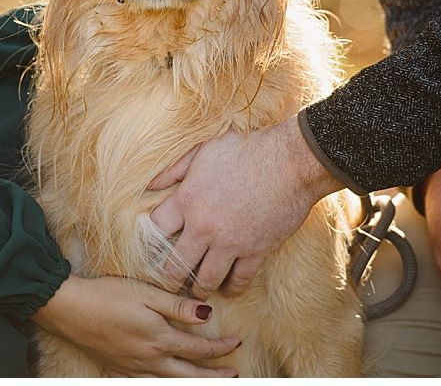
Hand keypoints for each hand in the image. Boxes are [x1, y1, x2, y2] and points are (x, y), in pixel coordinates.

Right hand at [30, 274, 240, 376]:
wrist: (69, 308)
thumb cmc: (107, 295)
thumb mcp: (146, 293)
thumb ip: (177, 306)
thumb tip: (207, 314)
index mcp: (159, 339)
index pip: (198, 348)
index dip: (220, 347)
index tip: (235, 343)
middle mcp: (149, 358)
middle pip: (188, 373)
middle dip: (212, 375)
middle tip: (231, 375)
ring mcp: (132, 366)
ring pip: (169, 381)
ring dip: (191, 381)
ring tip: (205, 381)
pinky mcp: (116, 368)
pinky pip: (144, 382)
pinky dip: (159, 383)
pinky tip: (162, 380)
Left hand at [148, 116, 342, 298]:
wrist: (289, 161)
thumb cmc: (246, 149)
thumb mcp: (204, 150)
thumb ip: (174, 170)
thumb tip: (151, 186)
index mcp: (187, 199)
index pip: (155, 231)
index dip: (151, 243)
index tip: (154, 250)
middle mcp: (203, 226)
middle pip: (176, 266)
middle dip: (171, 277)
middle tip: (172, 281)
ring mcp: (230, 242)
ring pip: (206, 281)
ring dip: (199, 289)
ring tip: (198, 291)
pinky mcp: (256, 251)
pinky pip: (239, 281)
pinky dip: (232, 289)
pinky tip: (228, 289)